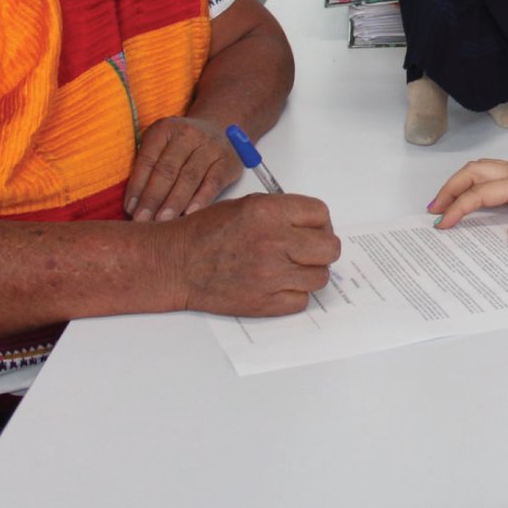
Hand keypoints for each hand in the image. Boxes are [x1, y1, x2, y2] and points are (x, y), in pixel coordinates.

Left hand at [125, 116, 240, 221]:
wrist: (219, 128)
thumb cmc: (181, 146)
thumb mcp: (162, 145)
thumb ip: (149, 168)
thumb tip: (134, 205)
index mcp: (165, 129)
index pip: (147, 160)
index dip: (137, 186)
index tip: (130, 209)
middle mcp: (188, 135)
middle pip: (167, 170)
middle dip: (153, 198)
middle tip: (142, 220)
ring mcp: (211, 147)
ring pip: (189, 178)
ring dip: (174, 202)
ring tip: (162, 222)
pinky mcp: (228, 161)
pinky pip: (212, 183)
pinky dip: (200, 200)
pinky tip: (189, 214)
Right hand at [162, 193, 339, 316]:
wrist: (177, 264)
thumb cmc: (207, 232)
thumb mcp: (248, 204)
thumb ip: (283, 212)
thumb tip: (313, 224)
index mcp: (270, 212)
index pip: (321, 214)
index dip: (320, 222)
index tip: (313, 229)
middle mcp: (274, 242)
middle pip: (330, 248)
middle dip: (322, 249)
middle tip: (308, 251)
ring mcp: (271, 275)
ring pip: (320, 277)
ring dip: (310, 273)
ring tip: (291, 268)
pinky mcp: (264, 303)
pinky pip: (302, 301)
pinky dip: (294, 294)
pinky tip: (279, 285)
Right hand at [430, 148, 507, 240]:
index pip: (482, 193)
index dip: (459, 208)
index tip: (442, 225)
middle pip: (473, 173)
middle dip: (449, 190)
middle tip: (433, 211)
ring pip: (482, 170)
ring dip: (460, 184)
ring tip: (447, 204)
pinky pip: (495, 176)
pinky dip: (476, 184)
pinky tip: (477, 199)